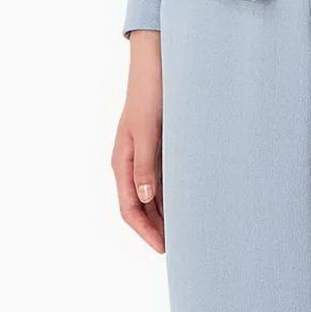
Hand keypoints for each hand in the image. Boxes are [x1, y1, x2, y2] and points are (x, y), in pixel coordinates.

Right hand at [112, 29, 165, 251]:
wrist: (156, 62)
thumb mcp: (147, 130)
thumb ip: (145, 165)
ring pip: (152, 196)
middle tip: (180, 249)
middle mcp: (131, 163)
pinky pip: (163, 180)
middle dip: (156, 229)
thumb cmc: (149, 93)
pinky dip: (172, 196)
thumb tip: (146, 200)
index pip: (129, 209)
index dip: (145, 232)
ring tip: (186, 233)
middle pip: (140, 207)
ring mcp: (144, 156)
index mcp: (122, 162)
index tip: (164, 249)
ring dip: (165, 216)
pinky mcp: (158, 147)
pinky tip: (188, 204)